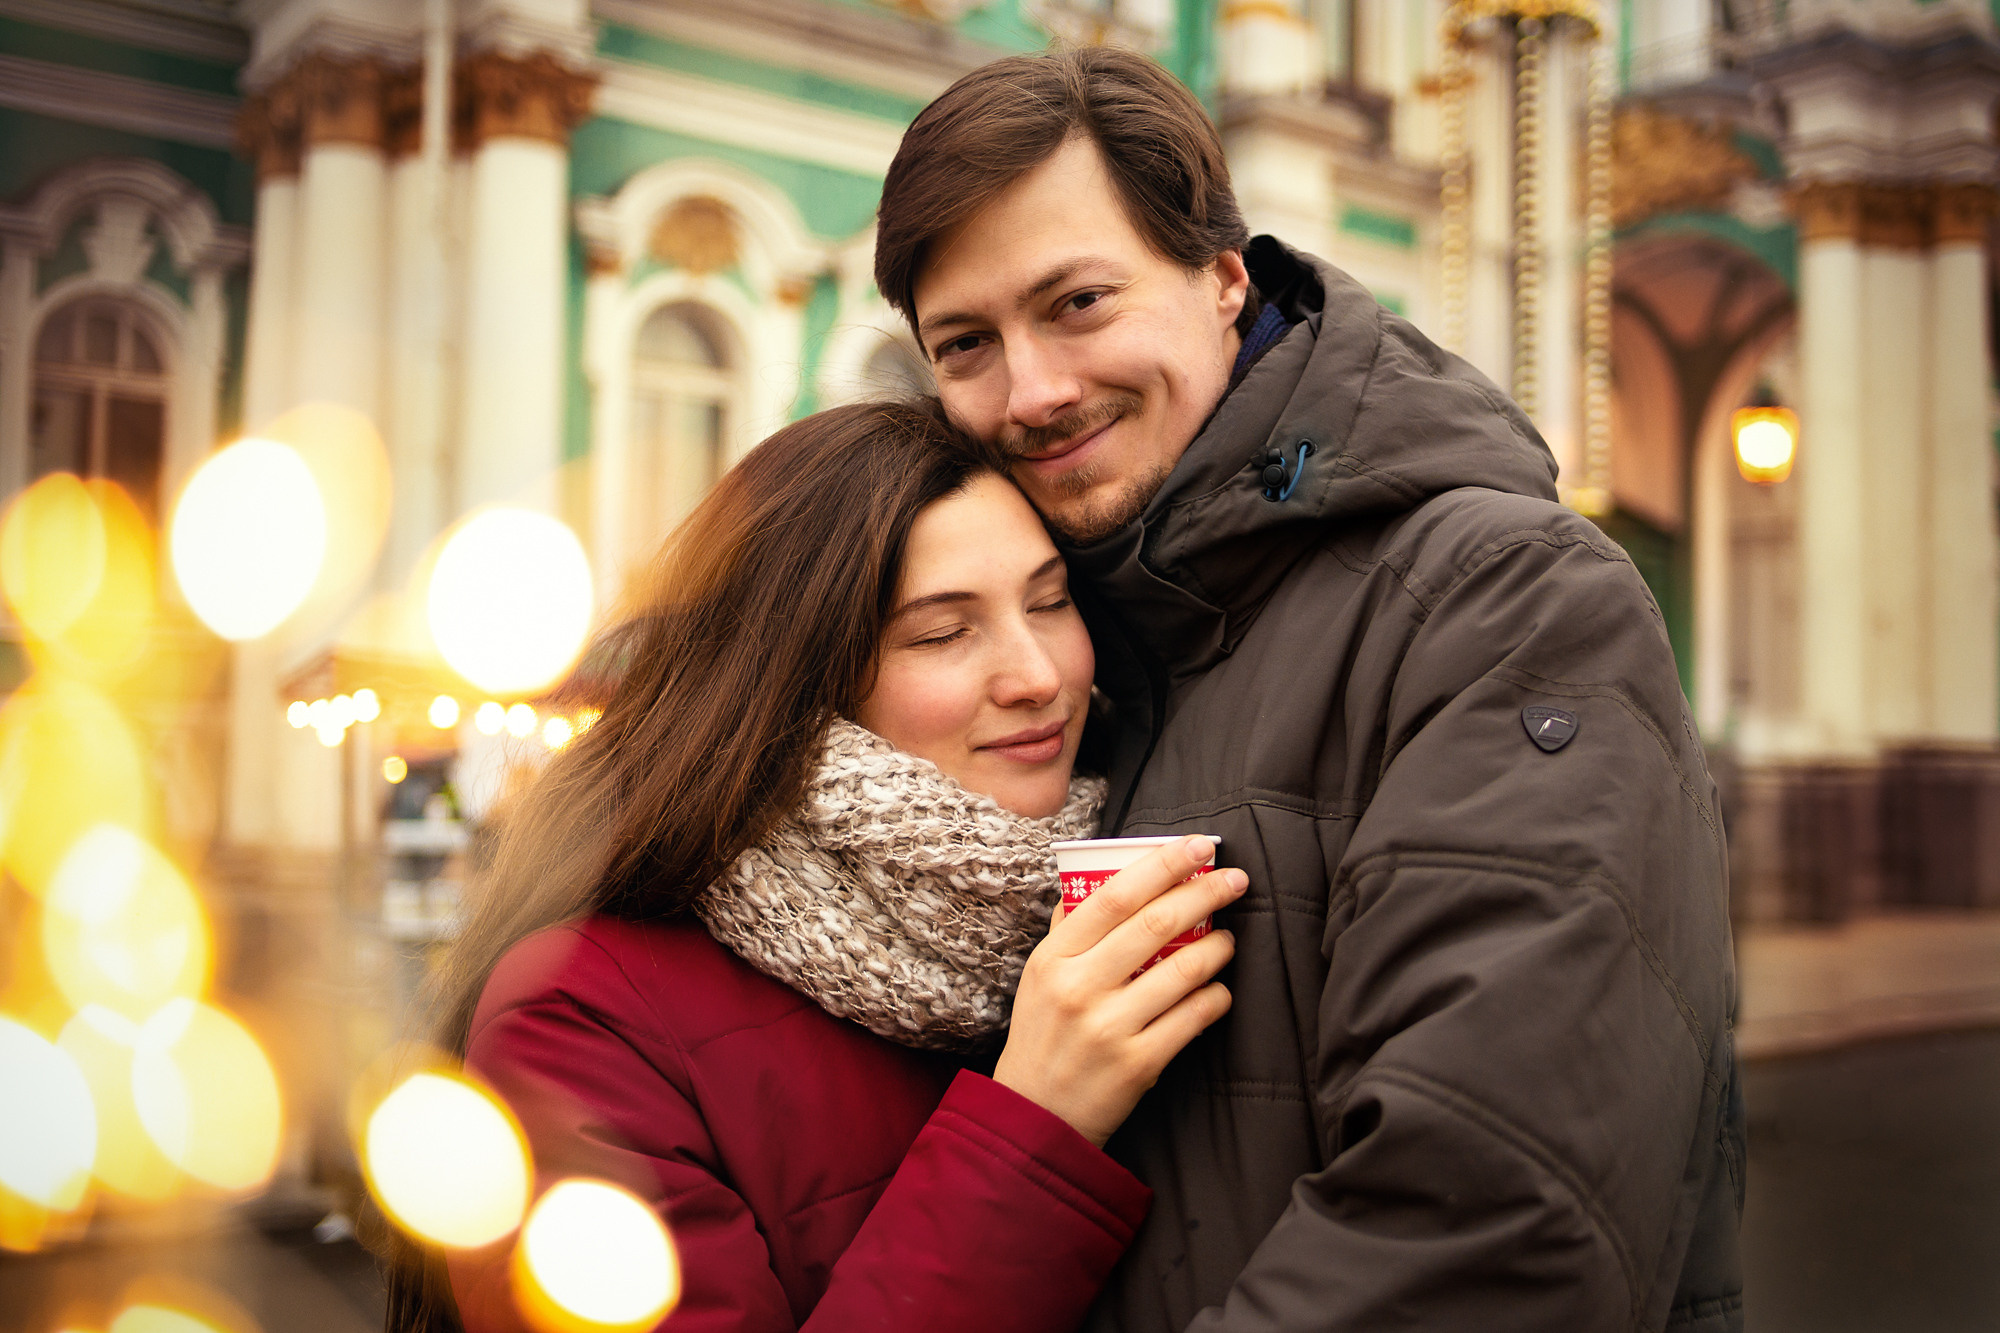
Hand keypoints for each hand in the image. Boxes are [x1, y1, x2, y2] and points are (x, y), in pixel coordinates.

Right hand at [993, 835, 1244, 1146]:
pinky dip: (1215, 997)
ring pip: (1183, 970)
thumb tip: (1100, 876)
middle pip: (1155, 923)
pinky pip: (1194, 1018)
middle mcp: (1079, 988)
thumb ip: (1069, 930)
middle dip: (1205, 893)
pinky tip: (1218, 990)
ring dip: (1218, 947)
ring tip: (1228, 940)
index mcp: (1054, 958)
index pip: (1113, 894)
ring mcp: (1109, 1028)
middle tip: (1236, 880)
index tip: (1199, 846)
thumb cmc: (1044, 1035)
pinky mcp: (1138, 1064)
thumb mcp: (1040, 977)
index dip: (1163, 864)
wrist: (1036, 1116)